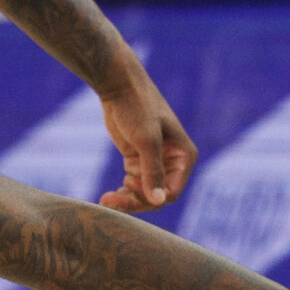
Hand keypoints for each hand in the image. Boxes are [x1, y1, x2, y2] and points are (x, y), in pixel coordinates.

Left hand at [97, 71, 195, 212]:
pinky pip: (134, 186)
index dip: (151, 196)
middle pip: (157, 196)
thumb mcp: (146, 140)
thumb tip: (159, 201)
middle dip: (135, 201)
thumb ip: (153, 171)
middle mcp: (173, 163)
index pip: (172, 192)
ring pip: (144, 194)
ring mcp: (155, 163)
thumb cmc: (137, 108)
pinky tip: (107, 196)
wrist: (119, 87)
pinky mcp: (138, 161)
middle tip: (108, 201)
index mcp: (184, 157)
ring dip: (126, 200)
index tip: (127, 183)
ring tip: (104, 200)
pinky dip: (122, 193)